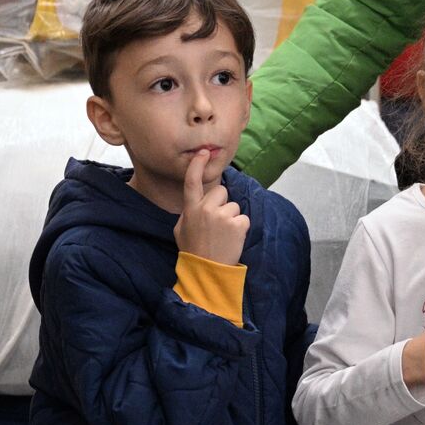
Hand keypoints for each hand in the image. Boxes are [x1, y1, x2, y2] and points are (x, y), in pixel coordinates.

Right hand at [173, 150, 248, 265]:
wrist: (207, 272)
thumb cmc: (193, 250)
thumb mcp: (180, 230)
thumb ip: (189, 212)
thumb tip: (197, 202)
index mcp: (191, 209)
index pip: (192, 181)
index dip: (197, 165)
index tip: (203, 152)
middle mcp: (206, 209)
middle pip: (221, 192)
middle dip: (221, 203)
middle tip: (216, 224)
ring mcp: (222, 216)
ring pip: (234, 206)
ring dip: (232, 218)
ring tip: (223, 235)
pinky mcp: (238, 224)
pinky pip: (243, 218)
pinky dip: (241, 228)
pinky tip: (232, 240)